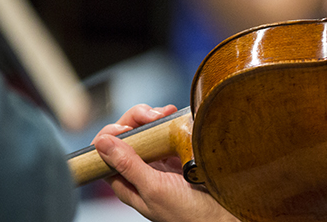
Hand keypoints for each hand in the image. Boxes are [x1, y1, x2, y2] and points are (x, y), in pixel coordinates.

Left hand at [93, 104, 240, 221]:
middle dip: (135, 120)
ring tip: (167, 113)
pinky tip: (176, 116)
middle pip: (126, 136)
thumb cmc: (189, 213)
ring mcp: (160, 162)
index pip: (105, 153)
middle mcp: (141, 171)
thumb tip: (103, 142)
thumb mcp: (154, 189)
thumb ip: (128, 166)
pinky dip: (170, 121)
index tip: (127, 128)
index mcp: (127, 183)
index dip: (111, 134)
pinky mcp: (178, 155)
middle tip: (153, 116)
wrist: (224, 216)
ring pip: (146, 131)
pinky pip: (167, 133)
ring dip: (153, 117)